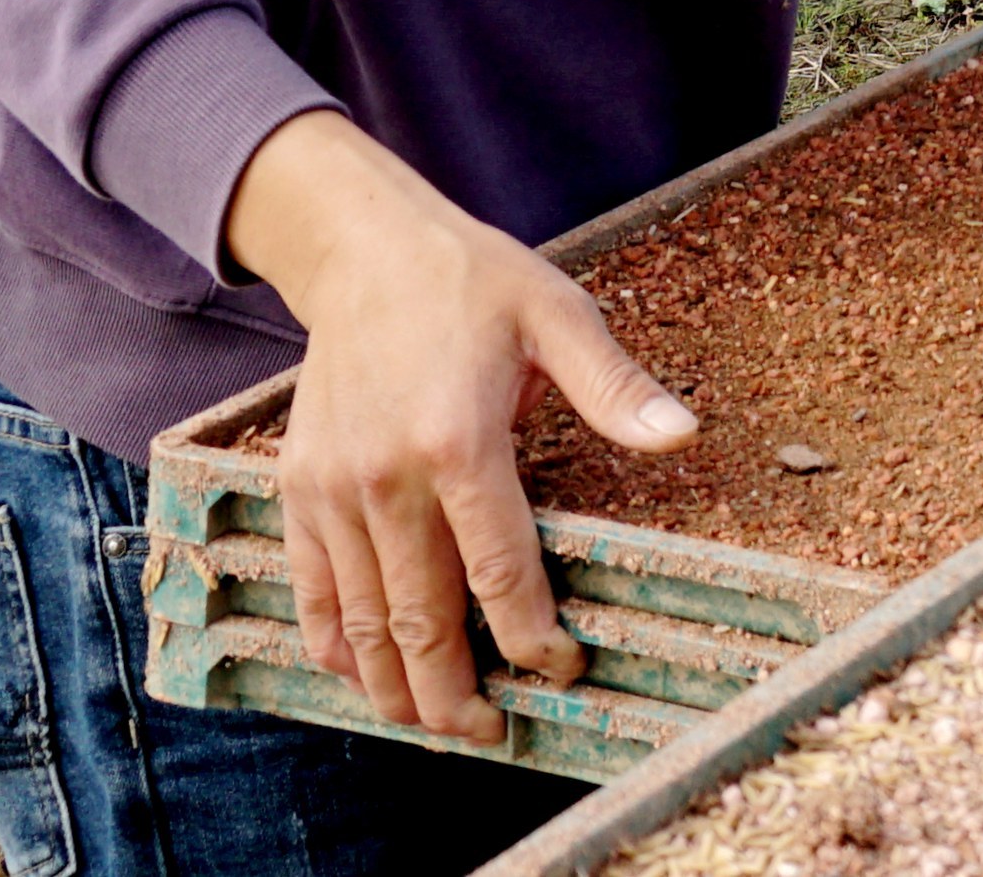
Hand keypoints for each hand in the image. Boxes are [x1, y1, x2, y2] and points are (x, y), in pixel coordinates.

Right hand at [221, 109, 697, 746]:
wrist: (363, 252)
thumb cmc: (472, 282)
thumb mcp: (557, 313)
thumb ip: (615, 385)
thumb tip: (683, 434)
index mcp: (459, 440)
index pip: (499, 569)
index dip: (530, 635)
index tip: (560, 666)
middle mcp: (387, 476)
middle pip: (422, 618)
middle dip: (457, 690)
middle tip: (491, 730)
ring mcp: (334, 489)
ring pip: (363, 620)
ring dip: (396, 686)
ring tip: (437, 723)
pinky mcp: (299, 489)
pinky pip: (312, 589)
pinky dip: (336, 645)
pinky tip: (364, 677)